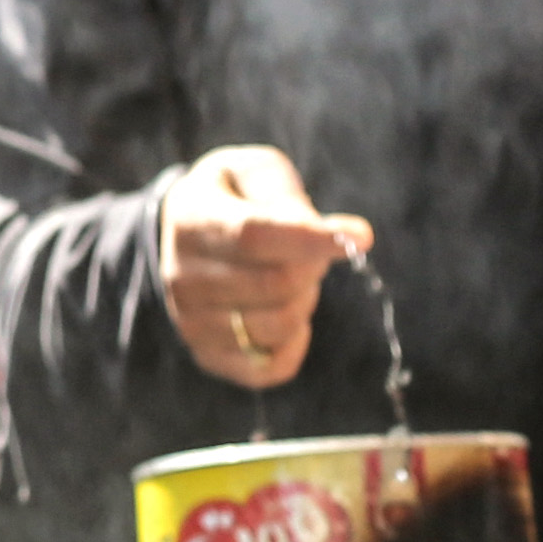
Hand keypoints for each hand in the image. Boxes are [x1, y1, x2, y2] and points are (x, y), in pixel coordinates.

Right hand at [156, 145, 370, 389]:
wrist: (183, 238)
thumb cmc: (235, 198)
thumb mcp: (254, 173)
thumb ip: (290, 195)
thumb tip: (344, 236)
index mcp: (192, 220)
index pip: (253, 236)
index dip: (310, 240)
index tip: (359, 237)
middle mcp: (182, 277)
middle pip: (278, 284)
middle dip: (313, 265)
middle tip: (310, 250)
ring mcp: (192, 322)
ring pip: (280, 326)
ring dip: (304, 300)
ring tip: (289, 280)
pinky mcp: (208, 356)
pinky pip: (272, 368)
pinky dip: (295, 343)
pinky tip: (286, 317)